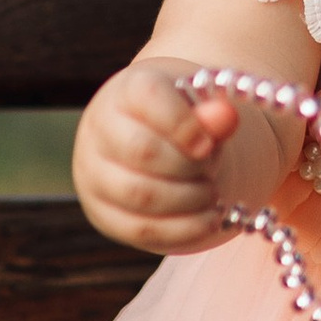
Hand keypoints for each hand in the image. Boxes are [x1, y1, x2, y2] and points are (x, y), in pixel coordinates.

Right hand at [72, 64, 253, 255]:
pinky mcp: (102, 213)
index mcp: (126, 90)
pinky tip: (208, 220)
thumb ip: (213, 114)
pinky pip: (141, 229)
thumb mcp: (199, 109)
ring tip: (211, 194)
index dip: (183, 123)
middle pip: (143, 151)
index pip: (148, 97)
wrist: (149, 142)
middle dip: (189, 167)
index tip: (208, 145)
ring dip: (189, 199)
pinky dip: (183, 229)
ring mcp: (94, 174)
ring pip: (141, 195)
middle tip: (211, 170)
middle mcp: (99, 128)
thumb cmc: (179, 121)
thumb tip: (226, 116)